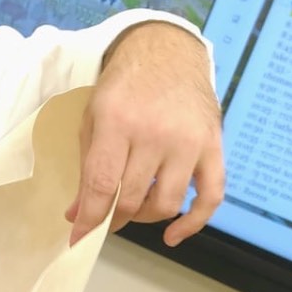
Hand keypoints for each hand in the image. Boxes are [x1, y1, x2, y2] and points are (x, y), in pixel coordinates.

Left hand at [66, 21, 224, 247]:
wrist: (167, 53)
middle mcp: (156, 133)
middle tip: (108, 217)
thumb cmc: (124, 86)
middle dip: (115, 218)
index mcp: (118, 122)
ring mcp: (189, 141)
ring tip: (135, 209)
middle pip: (134, 198)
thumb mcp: (94, 118)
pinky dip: (193, 222)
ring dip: (146, 217)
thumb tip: (78, 214)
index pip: (103, 184)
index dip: (90, 218)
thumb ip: (87, 166)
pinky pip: (211, 196)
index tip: (78, 238)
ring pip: (167, 203)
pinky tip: (173, 235)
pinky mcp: (213, 146)